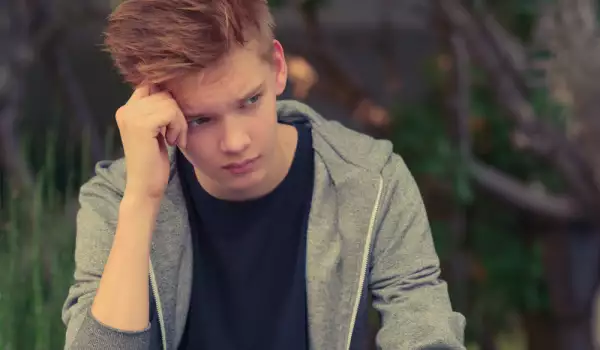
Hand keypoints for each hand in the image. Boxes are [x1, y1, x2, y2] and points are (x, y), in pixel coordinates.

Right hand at [115, 85, 187, 199]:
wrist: (145, 186)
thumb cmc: (154, 161)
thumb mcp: (156, 130)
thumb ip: (158, 111)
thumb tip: (173, 91)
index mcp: (127, 109)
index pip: (151, 85)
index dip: (168, 100)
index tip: (173, 122)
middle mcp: (125, 110)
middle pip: (163, 93)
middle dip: (177, 113)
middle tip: (176, 134)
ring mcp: (131, 116)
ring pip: (169, 102)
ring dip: (179, 122)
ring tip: (175, 139)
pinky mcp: (141, 125)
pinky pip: (170, 113)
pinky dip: (178, 127)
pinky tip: (173, 142)